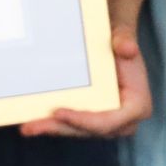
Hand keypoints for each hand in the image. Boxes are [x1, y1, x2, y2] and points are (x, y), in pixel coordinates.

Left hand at [21, 25, 150, 139]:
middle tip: (30, 126)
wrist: (114, 43)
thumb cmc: (119, 40)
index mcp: (137, 106)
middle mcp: (123, 121)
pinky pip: (73, 125)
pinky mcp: (93, 119)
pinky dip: (54, 124)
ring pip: (78, 130)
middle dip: (59, 128)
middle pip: (88, 130)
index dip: (83, 120)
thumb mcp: (123, 35)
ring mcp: (107, 122)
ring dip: (52, 129)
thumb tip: (127, 48)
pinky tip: (34, 122)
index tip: (58, 112)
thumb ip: (125, 39)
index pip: (108, 121)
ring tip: (28, 127)